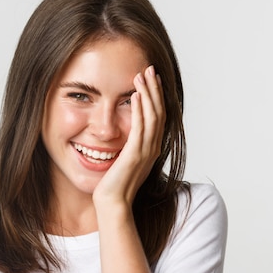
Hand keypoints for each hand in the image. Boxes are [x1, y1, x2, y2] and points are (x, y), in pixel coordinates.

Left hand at [92, 65, 164, 212]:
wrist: (112, 204)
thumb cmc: (114, 185)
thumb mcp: (123, 161)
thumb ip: (127, 146)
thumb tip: (123, 134)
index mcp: (151, 148)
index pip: (158, 116)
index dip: (156, 96)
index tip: (151, 79)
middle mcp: (152, 148)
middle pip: (159, 111)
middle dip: (154, 89)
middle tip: (149, 68)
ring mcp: (146, 151)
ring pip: (152, 116)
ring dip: (148, 94)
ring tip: (142, 75)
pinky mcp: (135, 154)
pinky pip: (141, 127)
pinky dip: (140, 109)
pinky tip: (137, 95)